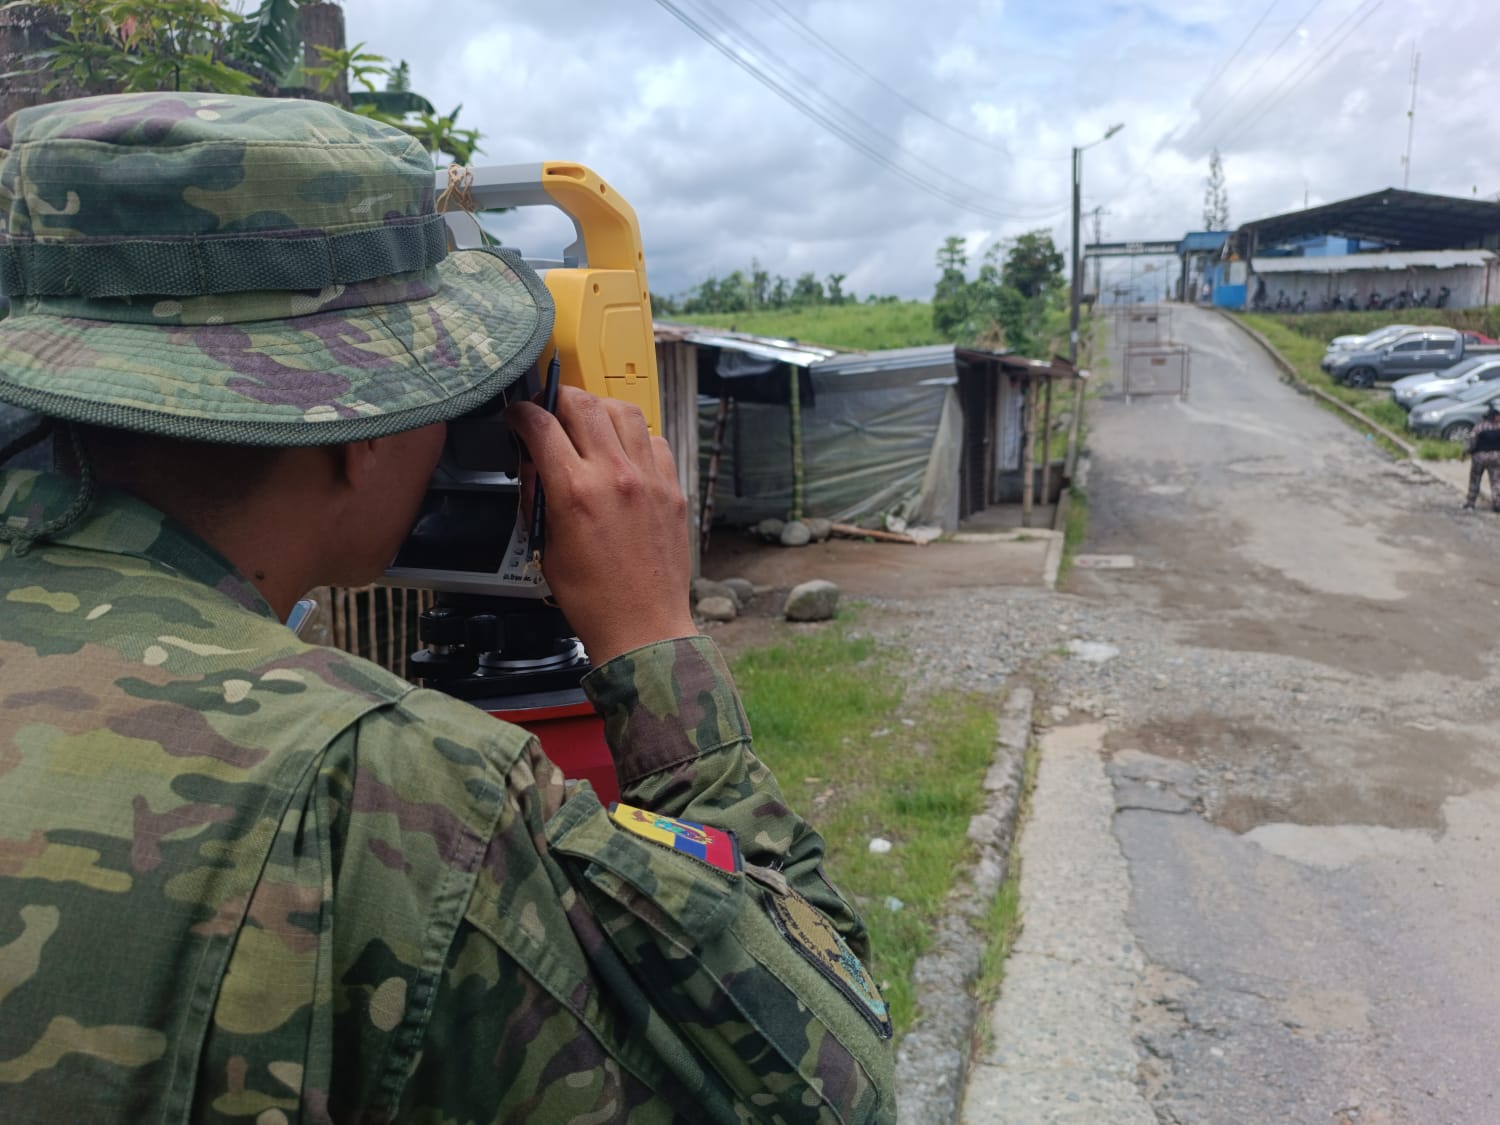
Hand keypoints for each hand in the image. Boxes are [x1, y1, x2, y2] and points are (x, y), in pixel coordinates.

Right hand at [506, 386, 695, 664]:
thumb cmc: (593, 598)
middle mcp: (615, 475)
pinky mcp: (672, 489)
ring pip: (624, 410)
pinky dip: (634, 435)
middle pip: (583, 403)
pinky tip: (623, 450)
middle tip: (549, 410)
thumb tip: (532, 461)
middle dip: (558, 398)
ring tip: (588, 422)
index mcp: (575, 491)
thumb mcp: (547, 545)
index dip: (521, 412)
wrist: (643, 627)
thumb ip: (537, 496)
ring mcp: (649, 479)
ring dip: (599, 408)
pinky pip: (654, 440)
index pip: (541, 424)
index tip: (517, 414)